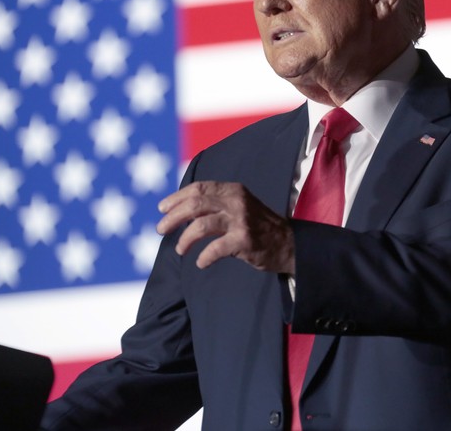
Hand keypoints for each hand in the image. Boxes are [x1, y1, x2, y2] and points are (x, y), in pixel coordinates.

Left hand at [157, 181, 294, 273]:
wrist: (289, 244)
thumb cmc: (259, 227)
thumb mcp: (240, 206)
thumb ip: (217, 203)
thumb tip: (181, 209)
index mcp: (233, 190)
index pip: (198, 188)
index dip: (176, 198)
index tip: (162, 209)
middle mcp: (236, 201)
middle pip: (194, 205)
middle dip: (173, 218)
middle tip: (160, 230)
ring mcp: (241, 220)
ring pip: (201, 226)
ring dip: (185, 239)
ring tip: (180, 250)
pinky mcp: (244, 240)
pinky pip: (215, 249)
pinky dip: (203, 258)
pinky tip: (201, 263)